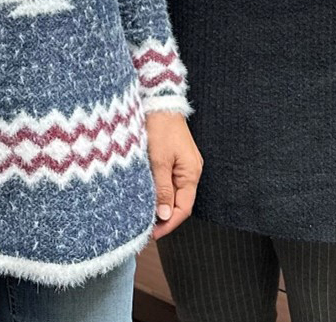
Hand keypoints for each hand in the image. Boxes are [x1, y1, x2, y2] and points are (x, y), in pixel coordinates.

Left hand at [146, 111, 201, 238]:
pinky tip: (147, 195)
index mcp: (191, 174)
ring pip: (174, 192)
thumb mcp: (158, 161)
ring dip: (161, 204)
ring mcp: (184, 164)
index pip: (183, 209)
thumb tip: (165, 216)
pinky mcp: (175, 158)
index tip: (152, 234)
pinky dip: (160, 190)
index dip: (168, 224)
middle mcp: (191, 171)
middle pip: (179, 202)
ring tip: (143, 214)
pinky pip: (170, 181)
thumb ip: (162, 189)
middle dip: (164, 217)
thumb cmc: (160, 128)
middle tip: (144, 227)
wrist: (159, 102)